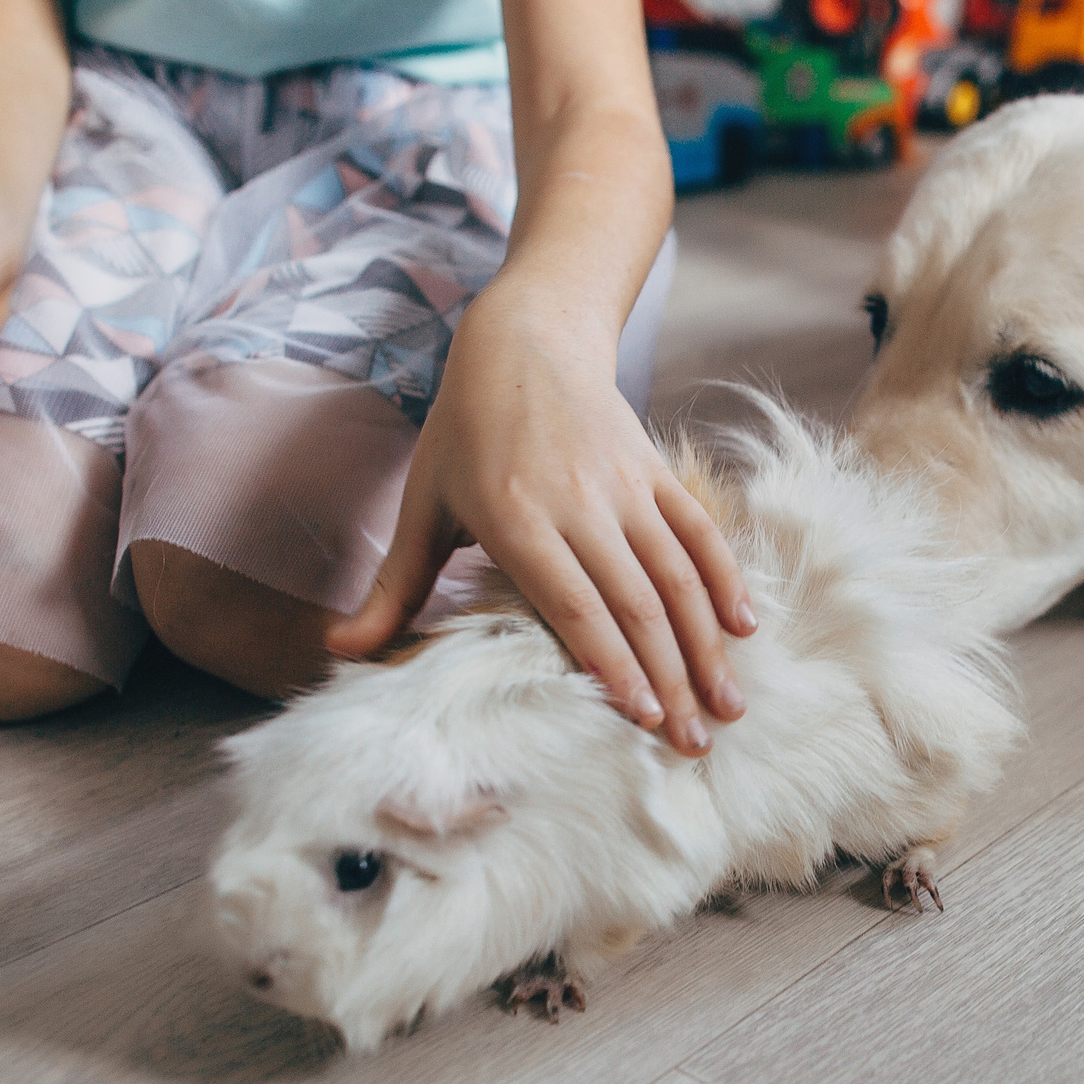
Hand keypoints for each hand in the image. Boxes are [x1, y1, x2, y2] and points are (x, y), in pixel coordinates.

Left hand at [327, 304, 754, 755]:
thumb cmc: (464, 430)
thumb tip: (339, 650)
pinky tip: (744, 627)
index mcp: (517, 519)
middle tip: (693, 745)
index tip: (642, 717)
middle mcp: (579, 503)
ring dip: (707, 645)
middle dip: (671, 680)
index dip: (613, 664)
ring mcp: (625, 486)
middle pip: (636, 605)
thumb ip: (393, 588)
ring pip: (677, 576)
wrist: (525, 339)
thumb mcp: (421, 505)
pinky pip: (699, 532)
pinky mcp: (656, 470)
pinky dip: (725, 580)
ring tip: (728, 705)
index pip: (576, 606)